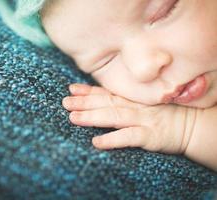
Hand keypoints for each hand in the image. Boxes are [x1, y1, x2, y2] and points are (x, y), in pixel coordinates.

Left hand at [62, 83, 197, 153]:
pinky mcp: (150, 135)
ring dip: (92, 117)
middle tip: (65, 102)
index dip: (88, 91)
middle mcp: (135, 106)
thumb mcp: (145, 102)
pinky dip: (112, 139)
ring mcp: (142, 119)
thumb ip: (125, 99)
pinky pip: (129, 137)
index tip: (71, 89)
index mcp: (133, 98)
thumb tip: (102, 97)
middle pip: (106, 103)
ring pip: (113, 116)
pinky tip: (96, 143)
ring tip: (73, 118)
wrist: (191, 125)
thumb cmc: (164, 113)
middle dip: (84, 102)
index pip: (107, 92)